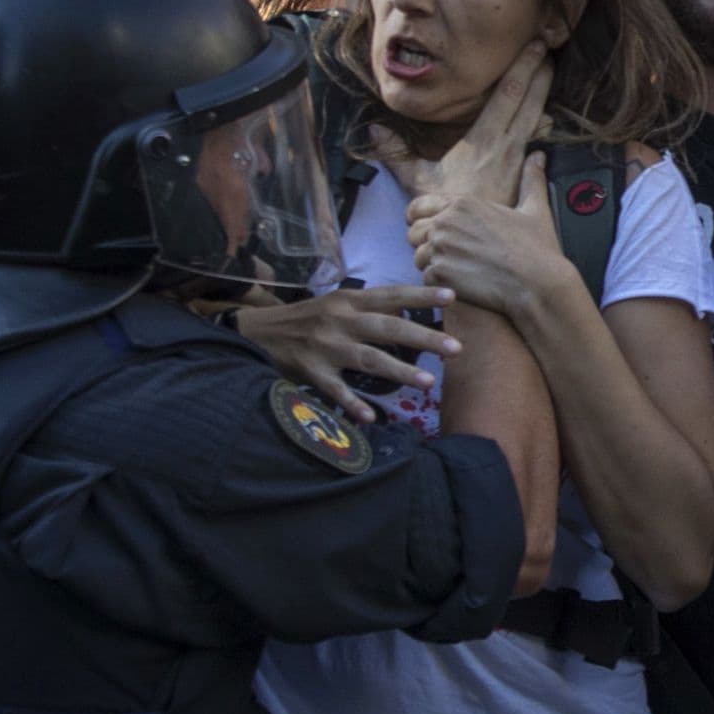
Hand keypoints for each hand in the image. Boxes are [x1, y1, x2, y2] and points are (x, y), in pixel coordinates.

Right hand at [235, 285, 460, 422]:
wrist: (257, 332)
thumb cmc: (305, 319)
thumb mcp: (335, 305)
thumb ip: (368, 310)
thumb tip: (410, 313)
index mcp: (348, 300)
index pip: (390, 295)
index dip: (421, 295)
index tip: (452, 296)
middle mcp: (339, 320)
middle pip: (386, 327)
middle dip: (423, 337)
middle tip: (456, 348)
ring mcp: (324, 346)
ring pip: (367, 358)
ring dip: (399, 370)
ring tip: (427, 383)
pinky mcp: (310, 371)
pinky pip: (335, 390)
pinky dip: (353, 404)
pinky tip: (372, 417)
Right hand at [374, 40, 551, 204]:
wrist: (471, 242)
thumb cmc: (444, 210)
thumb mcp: (417, 181)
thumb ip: (397, 154)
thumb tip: (376, 130)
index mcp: (482, 139)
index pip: (508, 95)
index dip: (523, 68)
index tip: (535, 46)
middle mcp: (504, 146)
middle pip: (527, 100)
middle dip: (538, 71)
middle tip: (547, 46)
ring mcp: (516, 160)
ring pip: (535, 117)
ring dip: (543, 91)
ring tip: (549, 69)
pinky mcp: (521, 174)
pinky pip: (535, 140)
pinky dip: (542, 123)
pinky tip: (547, 117)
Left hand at [407, 152, 567, 319]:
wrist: (538, 284)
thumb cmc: (537, 249)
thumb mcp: (535, 209)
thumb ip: (531, 180)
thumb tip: (538, 155)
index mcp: (462, 203)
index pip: (418, 207)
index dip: (419, 219)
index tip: (428, 231)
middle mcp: (446, 222)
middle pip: (414, 233)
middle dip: (425, 244)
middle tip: (447, 256)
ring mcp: (440, 248)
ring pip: (418, 257)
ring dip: (432, 265)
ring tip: (456, 271)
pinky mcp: (440, 273)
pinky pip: (426, 279)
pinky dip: (439, 284)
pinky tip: (460, 285)